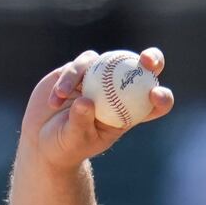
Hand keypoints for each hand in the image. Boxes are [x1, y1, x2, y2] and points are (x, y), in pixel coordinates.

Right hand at [21, 48, 173, 171]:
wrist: (43, 138)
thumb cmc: (67, 145)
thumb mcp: (75, 139)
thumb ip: (81, 122)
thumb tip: (86, 101)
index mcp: (131, 113)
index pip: (156, 104)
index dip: (162, 97)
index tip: (154, 94)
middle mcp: (120, 91)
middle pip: (144, 69)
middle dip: (153, 58)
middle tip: (146, 59)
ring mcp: (100, 77)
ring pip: (106, 61)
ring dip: (83, 74)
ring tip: (64, 95)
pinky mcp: (78, 70)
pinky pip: (79, 66)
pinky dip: (67, 79)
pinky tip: (57, 96)